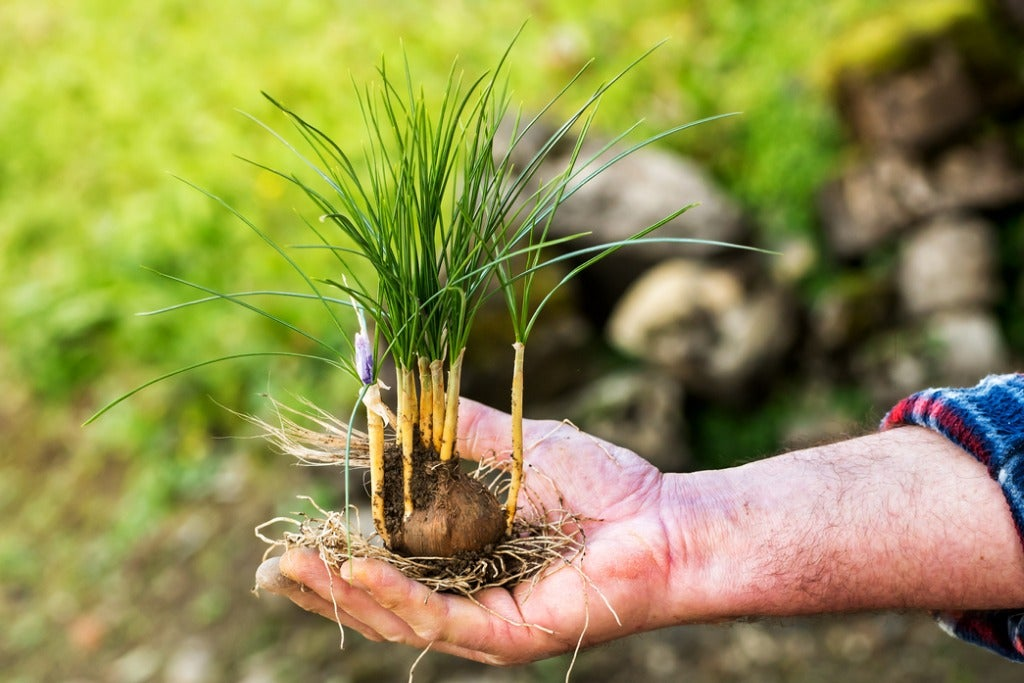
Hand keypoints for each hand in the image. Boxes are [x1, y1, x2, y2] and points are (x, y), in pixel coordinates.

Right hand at [256, 398, 708, 664]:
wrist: (666, 520)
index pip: (388, 565)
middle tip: (269, 569)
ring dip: (342, 595)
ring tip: (290, 571)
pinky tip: (357, 572)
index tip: (295, 533)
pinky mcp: (507, 638)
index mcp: (468, 559)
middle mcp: (469, 598)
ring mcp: (486, 623)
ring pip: (397, 618)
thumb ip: (463, 431)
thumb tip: (402, 398)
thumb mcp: (520, 447)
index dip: (338, 554)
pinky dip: (393, 596)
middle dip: (323, 588)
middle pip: (379, 603)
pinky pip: (437, 620)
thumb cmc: (605, 488)